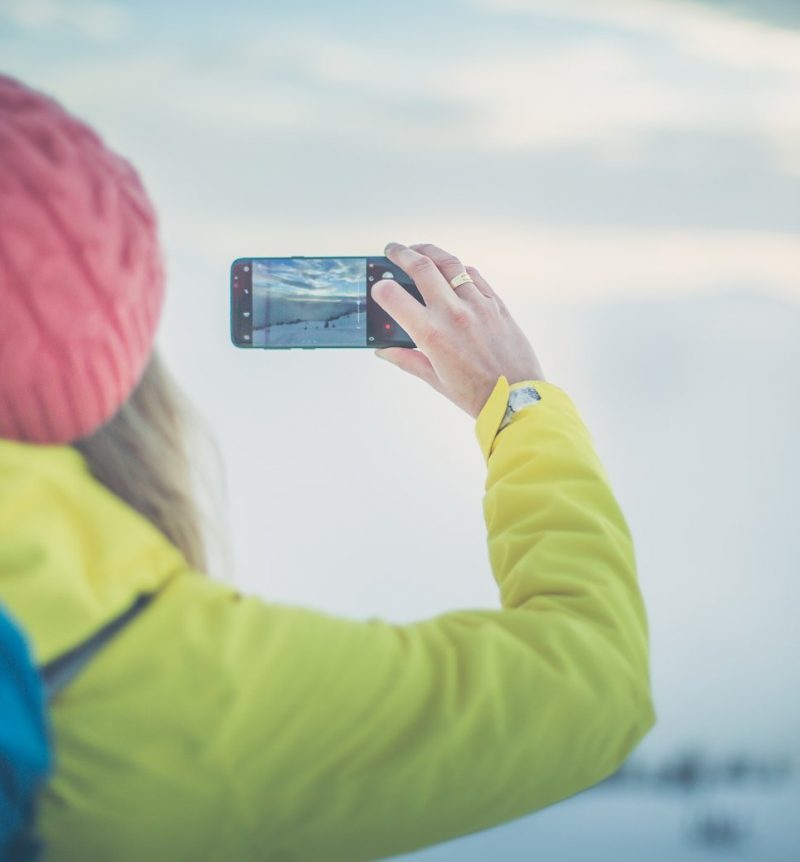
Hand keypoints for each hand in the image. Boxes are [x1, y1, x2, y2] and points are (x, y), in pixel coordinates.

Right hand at [372, 242, 544, 418]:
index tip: (378, 287)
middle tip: (393, 250)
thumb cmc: (476, 394)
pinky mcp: (496, 304)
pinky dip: (457, 268)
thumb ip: (406, 359)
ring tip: (418, 250)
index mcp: (432, 335)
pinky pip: (473, 275)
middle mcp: (453, 314)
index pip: (395, 298)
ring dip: (429, 252)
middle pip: (422, 267)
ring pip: (449, 264)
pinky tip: (449, 269)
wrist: (517, 398)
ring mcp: (477, 305)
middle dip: (402, 254)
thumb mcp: (434, 379)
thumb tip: (384, 351)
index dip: (381, 288)